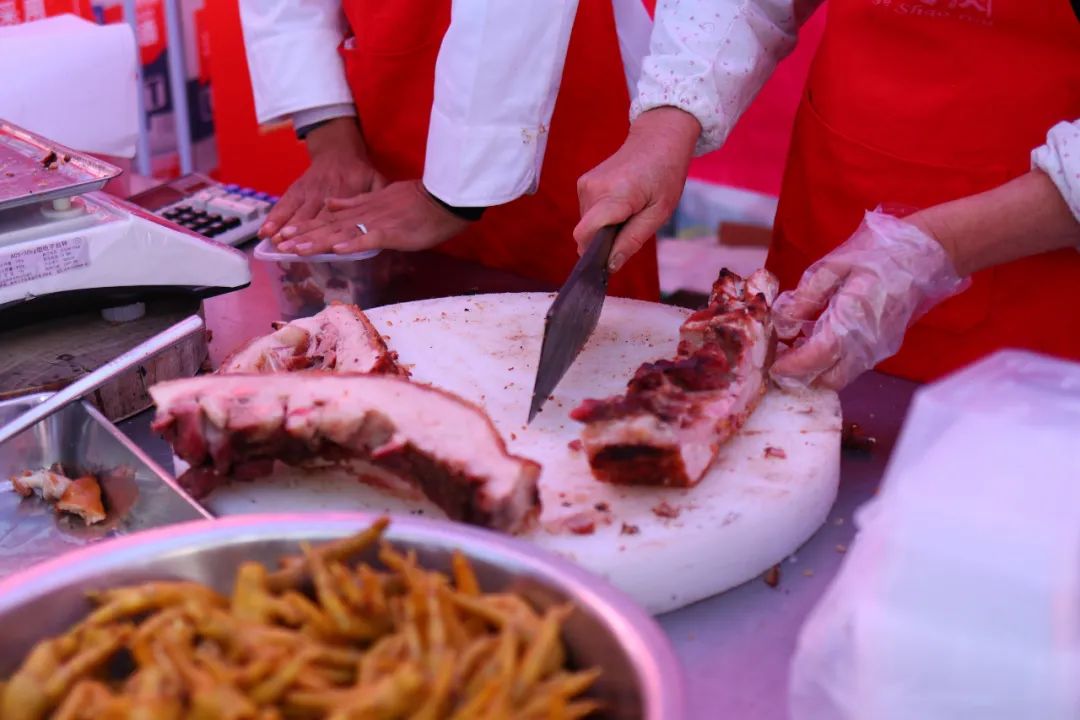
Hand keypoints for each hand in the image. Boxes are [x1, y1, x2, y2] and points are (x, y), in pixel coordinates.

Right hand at [259, 117, 385, 240]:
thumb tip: (387, 216)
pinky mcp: (298, 188)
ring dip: (284, 227)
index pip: (335, 216)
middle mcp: (324, 192)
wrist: (338, 149)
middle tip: (288, 250)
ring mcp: (309, 191)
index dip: (324, 231)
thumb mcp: (376, 181)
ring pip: (296, 211)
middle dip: (299, 234)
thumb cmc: (361, 171)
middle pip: (311, 217)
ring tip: (275, 242)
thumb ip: (379, 197)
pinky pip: (284, 203)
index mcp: (346, 193)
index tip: (316, 245)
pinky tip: (265, 231)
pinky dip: (275, 216)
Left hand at [275, 180, 470, 254]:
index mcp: (362, 209)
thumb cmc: (418, 201)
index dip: (306, 227)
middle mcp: (364, 215)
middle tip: (279, 246)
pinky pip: (369, 238)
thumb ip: (354, 202)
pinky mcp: (392, 232)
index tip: (285, 235)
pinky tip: (335, 250)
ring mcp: (377, 223)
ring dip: (319, 241)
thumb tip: (329, 203)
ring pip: (342, 233)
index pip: (329, 220)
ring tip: (296, 249)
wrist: (443, 198)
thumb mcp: (381, 196)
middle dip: (303, 237)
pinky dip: (352, 243)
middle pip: (329, 227)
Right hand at [574, 107, 699, 271]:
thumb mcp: (659, 213)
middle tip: (633, 227)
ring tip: (630, 212)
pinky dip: (603, 217)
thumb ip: (632, 240)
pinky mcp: (584, 183)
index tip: (611, 258)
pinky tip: (622, 204)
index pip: (585, 234)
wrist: (658, 139)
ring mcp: (585, 185)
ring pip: (587, 224)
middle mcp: (592, 189)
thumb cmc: (665, 174)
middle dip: (605, 240)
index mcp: (613, 195)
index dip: (594, 254)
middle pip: (587, 233)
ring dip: (605, 228)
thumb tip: (610, 266)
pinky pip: (588, 213)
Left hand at [770, 210, 968, 390]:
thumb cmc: (877, 255)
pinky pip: (854, 367)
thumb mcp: (834, 266)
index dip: (793, 366)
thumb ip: (807, 296)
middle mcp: (867, 342)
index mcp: (853, 318)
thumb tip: (784, 320)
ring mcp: (879, 348)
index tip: (774, 366)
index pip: (818, 356)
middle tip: (782, 359)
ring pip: (842, 377)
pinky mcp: (885, 348)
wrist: (924, 255)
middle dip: (802, 377)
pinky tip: (819, 343)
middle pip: (830, 379)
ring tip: (797, 349)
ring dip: (818, 371)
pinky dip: (833, 365)